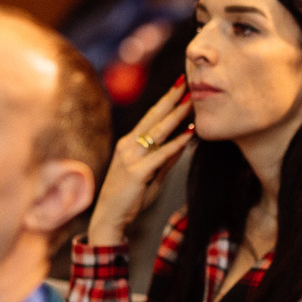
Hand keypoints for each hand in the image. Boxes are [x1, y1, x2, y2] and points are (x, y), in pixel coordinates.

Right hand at [87, 82, 195, 246]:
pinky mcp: (136, 172)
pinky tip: (189, 134)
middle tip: (188, 83)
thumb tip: (184, 141)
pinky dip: (176, 144)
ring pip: (157, 132)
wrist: (110, 218)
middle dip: (172, 99)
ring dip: (176, 116)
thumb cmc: (130, 198)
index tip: (180, 87)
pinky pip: (160, 154)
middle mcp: (128, 146)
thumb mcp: (151, 174)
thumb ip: (166, 158)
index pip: (150, 117)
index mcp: (129, 143)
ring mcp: (130, 158)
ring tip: (191, 102)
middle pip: (153, 117)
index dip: (166, 101)